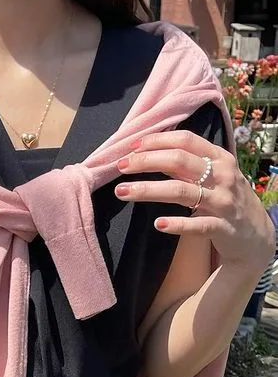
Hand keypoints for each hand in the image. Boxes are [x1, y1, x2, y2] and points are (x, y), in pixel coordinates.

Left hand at [115, 130, 275, 275]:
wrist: (256, 236)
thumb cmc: (227, 200)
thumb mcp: (213, 176)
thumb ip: (186, 166)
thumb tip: (150, 153)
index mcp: (219, 158)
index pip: (185, 140)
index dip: (157, 141)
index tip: (131, 146)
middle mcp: (222, 176)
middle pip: (179, 161)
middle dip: (145, 161)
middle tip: (119, 167)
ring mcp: (223, 202)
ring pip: (182, 191)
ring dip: (148, 190)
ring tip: (122, 192)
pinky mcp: (222, 228)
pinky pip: (197, 225)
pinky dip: (177, 224)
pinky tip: (158, 224)